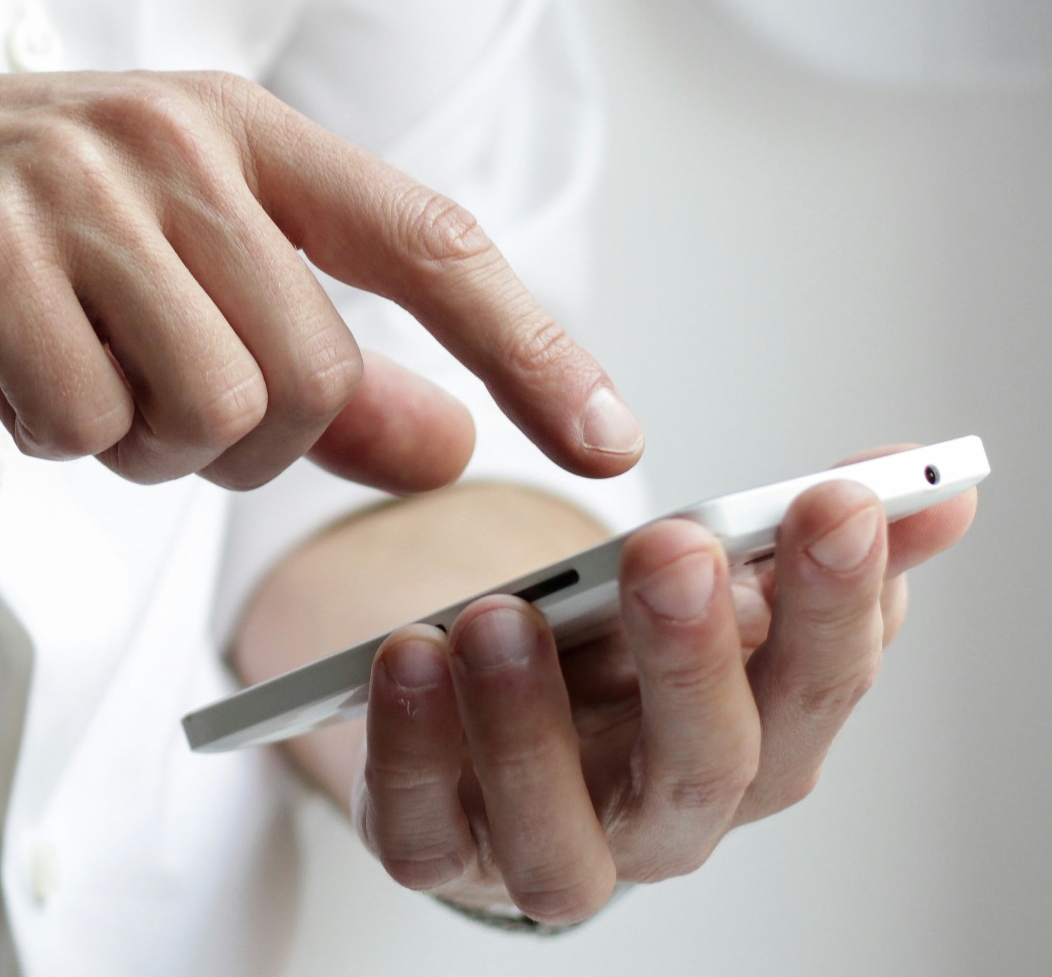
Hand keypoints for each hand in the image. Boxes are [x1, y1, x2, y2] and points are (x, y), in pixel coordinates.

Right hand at [0, 72, 641, 490]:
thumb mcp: (149, 288)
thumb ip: (308, 362)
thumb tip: (445, 440)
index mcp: (229, 128)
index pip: (429, 242)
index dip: (532, 348)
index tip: (611, 442)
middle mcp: (169, 136)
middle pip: (310, 374)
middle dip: (234, 443)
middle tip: (132, 407)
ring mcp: (73, 182)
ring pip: (210, 408)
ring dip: (134, 445)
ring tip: (55, 377)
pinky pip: (85, 424)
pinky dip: (45, 440)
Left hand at [353, 450, 977, 923]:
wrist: (488, 724)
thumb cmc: (614, 660)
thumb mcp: (705, 590)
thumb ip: (802, 542)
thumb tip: (935, 487)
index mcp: (755, 746)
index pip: (819, 688)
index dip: (837, 602)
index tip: (835, 500)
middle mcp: (664, 820)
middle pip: (704, 769)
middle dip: (694, 658)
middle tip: (673, 550)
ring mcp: (548, 849)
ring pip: (558, 836)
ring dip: (529, 725)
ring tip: (500, 616)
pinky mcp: (439, 853)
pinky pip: (421, 832)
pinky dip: (410, 751)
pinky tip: (406, 657)